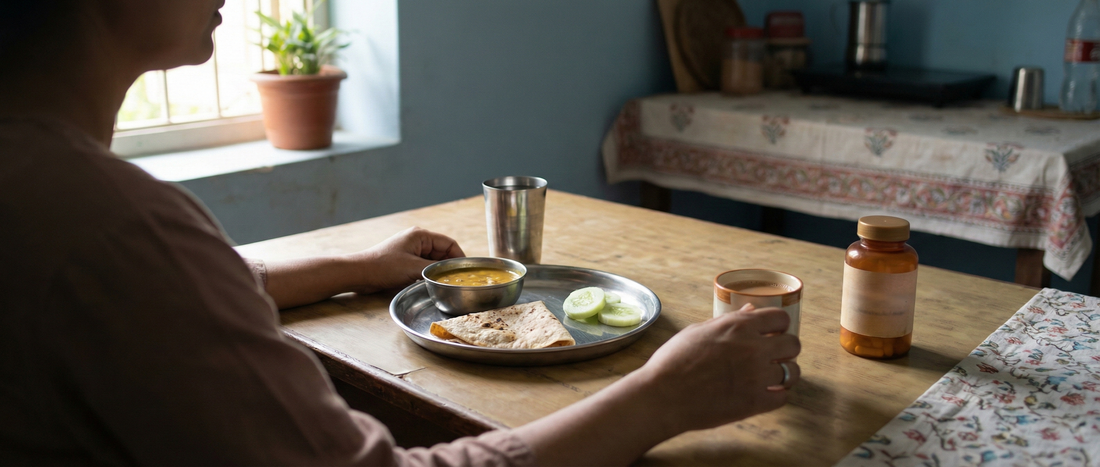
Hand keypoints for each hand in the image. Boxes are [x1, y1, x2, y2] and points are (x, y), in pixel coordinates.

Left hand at [258, 227, 463, 308]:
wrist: (358, 273)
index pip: (449, 244)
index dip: (459, 258)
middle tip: (455, 281)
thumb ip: (435, 269)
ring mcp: (410, 251)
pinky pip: (422, 267)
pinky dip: (427, 275)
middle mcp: (417, 240)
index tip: (465, 272)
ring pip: (432, 261)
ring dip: (436, 272)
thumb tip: (450, 273)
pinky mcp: (404, 262)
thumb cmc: (383, 267)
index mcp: (420, 235)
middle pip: (442, 253)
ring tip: (442, 284)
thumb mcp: (413, 268)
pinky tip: (428, 284)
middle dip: (448, 267)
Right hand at [637, 306, 800, 433]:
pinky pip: (783, 397)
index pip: (780, 318)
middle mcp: (753, 348)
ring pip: (793, 371)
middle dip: (785, 349)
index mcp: (739, 327)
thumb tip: (751, 311)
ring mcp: (757, 376)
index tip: (773, 333)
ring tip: (771, 377)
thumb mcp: (698, 331)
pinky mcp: (755, 402)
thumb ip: (730, 321)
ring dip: (784, 373)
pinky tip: (765, 394)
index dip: (778, 326)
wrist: (663, 396)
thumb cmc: (673, 361)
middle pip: (793, 344)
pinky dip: (776, 396)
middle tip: (773, 356)